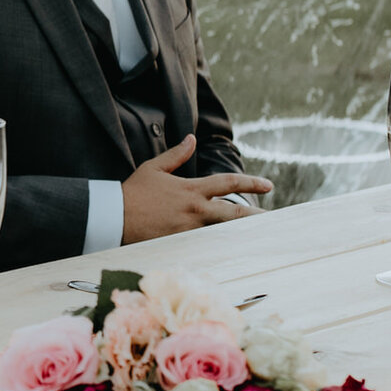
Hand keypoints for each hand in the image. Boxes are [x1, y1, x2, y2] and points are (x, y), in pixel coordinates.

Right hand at [120, 136, 272, 243]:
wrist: (115, 217)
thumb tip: (192, 139)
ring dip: (240, 233)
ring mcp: (189, 230)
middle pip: (234, 214)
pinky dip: (217, 245)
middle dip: (256, 215)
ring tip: (260, 236)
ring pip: (222, 232)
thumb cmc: (133, 192)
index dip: (251, 183)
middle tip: (275, 219)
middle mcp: (195, 210)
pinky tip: (232, 251)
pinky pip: (204, 244)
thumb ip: (177, 155)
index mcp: (192, 189)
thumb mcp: (154, 168)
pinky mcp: (180, 244)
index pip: (228, 183)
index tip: (268, 185)